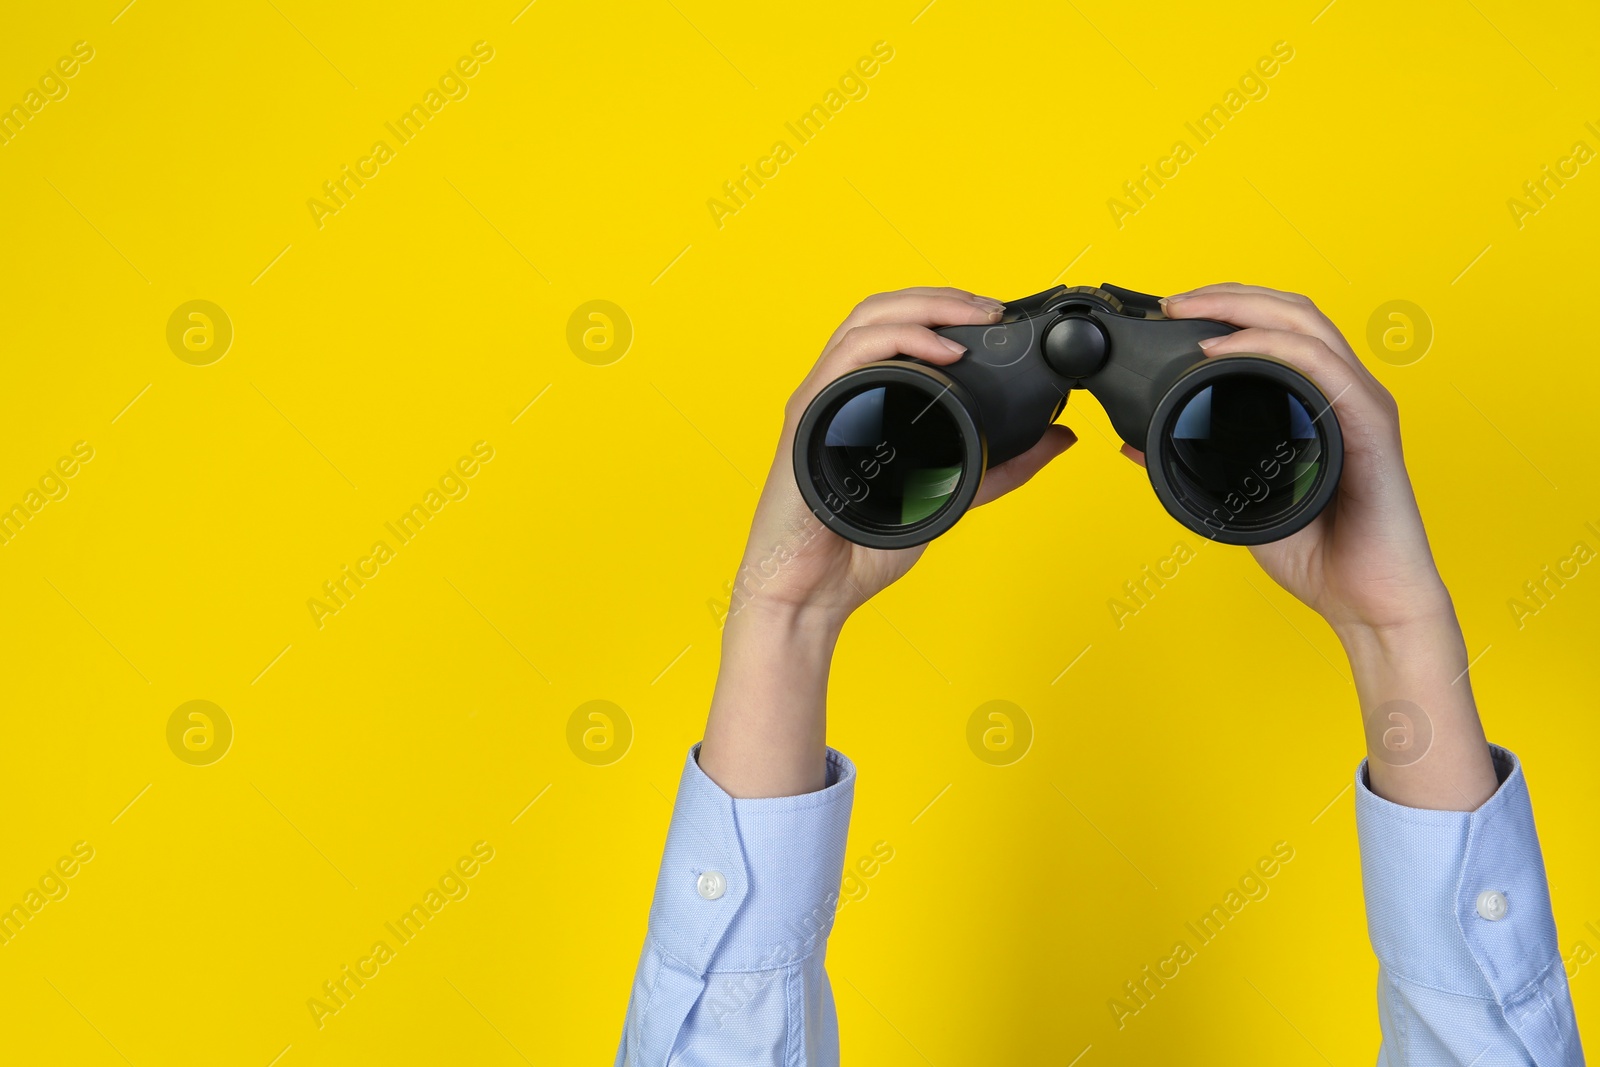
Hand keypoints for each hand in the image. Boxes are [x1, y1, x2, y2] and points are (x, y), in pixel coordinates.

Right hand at [700, 286, 1075, 797]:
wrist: (814, 593)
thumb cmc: (861, 548)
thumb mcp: (952, 495)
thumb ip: (1002, 467)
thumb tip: (1059, 438)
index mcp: (863, 400)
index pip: (899, 328)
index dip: (945, 310)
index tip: (995, 318)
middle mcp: (838, 391)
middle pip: (882, 310)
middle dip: (940, 298)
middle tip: (991, 309)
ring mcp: (821, 401)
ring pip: (865, 320)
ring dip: (923, 308)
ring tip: (971, 318)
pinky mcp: (810, 417)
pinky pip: (850, 358)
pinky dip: (899, 341)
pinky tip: (941, 354)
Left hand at [1133, 283, 1453, 640]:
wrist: (1370, 603)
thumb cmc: (1320, 555)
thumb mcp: (1237, 501)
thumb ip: (1194, 467)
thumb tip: (1134, 445)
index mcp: (1319, 402)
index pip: (1277, 330)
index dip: (1228, 308)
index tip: (1172, 312)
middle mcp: (1344, 392)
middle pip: (1291, 311)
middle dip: (1228, 294)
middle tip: (1173, 300)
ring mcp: (1361, 404)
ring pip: (1307, 323)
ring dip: (1245, 306)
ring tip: (1192, 310)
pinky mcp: (1370, 426)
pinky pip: (1320, 366)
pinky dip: (1269, 347)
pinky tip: (1225, 349)